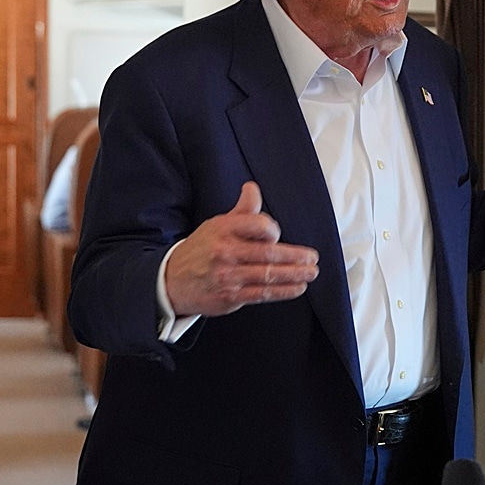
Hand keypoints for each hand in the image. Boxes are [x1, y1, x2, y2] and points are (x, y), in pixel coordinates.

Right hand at [163, 182, 319, 316]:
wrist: (172, 280)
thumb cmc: (202, 249)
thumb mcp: (218, 224)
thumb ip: (242, 210)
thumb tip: (252, 188)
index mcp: (224, 229)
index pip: (257, 225)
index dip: (273, 230)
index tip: (280, 235)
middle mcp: (225, 252)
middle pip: (268, 253)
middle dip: (295, 257)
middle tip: (312, 258)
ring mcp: (228, 275)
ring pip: (268, 275)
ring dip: (294, 274)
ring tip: (310, 273)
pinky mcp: (230, 296)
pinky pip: (262, 293)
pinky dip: (283, 291)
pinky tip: (297, 287)